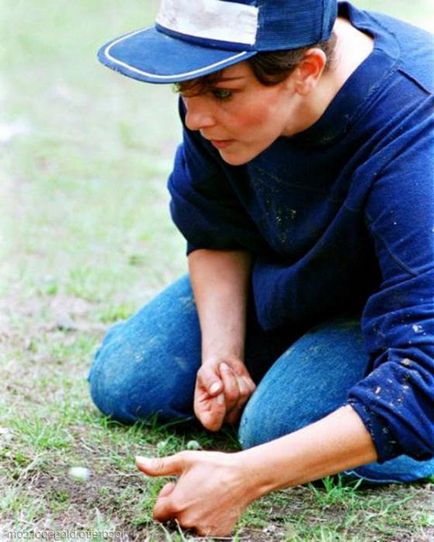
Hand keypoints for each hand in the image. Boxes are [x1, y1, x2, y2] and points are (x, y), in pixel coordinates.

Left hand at [136, 451, 255, 536]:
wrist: (244, 476)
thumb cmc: (213, 465)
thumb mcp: (185, 460)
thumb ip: (159, 466)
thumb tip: (137, 461)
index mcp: (177, 504)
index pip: (157, 512)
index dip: (165, 498)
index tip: (176, 486)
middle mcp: (187, 521)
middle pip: (173, 519)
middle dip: (178, 505)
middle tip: (192, 488)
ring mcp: (203, 530)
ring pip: (188, 525)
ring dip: (191, 513)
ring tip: (204, 495)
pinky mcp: (217, 533)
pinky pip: (204, 529)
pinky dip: (206, 519)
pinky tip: (215, 503)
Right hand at [194, 357, 255, 430]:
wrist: (223, 365)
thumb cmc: (210, 371)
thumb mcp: (204, 372)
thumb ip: (208, 381)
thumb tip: (217, 390)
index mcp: (205, 414)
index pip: (213, 423)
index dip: (218, 408)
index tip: (218, 389)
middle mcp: (222, 417)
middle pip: (232, 400)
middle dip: (227, 380)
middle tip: (222, 368)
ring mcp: (237, 411)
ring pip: (242, 394)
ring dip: (235, 377)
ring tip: (227, 371)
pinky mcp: (249, 403)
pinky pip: (250, 389)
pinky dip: (243, 379)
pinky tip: (235, 377)